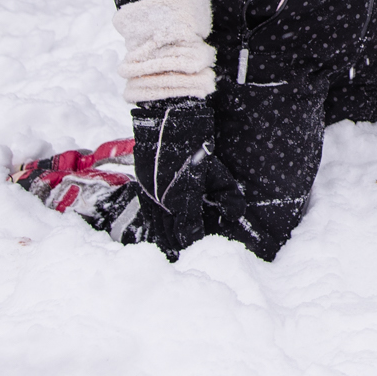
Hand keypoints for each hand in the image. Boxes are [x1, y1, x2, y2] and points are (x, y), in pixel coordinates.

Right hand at [131, 97, 244, 258]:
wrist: (167, 119)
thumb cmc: (195, 143)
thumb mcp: (214, 169)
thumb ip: (225, 194)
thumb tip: (236, 214)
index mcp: (182, 199)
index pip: (188, 233)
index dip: (193, 242)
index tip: (199, 247)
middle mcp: (162, 202)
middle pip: (168, 235)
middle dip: (177, 246)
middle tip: (185, 256)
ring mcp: (149, 195)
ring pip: (154, 227)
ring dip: (163, 238)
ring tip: (171, 250)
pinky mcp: (141, 187)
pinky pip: (146, 214)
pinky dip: (153, 224)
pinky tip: (158, 227)